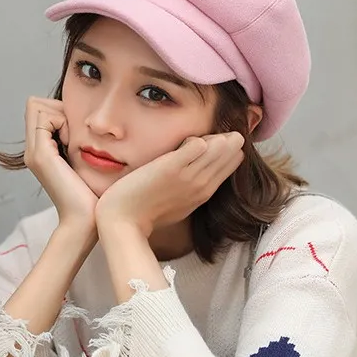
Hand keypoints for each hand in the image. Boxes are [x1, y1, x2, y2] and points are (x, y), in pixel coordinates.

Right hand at [24, 97, 97, 228]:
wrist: (86, 221)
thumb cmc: (93, 195)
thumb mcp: (85, 162)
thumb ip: (80, 144)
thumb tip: (91, 126)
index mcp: (42, 151)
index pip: (39, 109)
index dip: (59, 111)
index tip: (75, 133)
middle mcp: (33, 150)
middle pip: (35, 104)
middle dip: (58, 110)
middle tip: (74, 134)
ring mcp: (34, 153)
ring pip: (37, 107)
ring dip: (60, 116)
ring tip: (73, 141)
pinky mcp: (41, 156)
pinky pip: (45, 118)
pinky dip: (62, 123)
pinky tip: (72, 144)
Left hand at [95, 133, 244, 236]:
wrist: (123, 222)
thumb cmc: (145, 212)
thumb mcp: (177, 203)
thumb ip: (189, 188)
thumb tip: (194, 174)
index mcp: (204, 193)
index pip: (233, 162)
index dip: (228, 149)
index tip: (217, 141)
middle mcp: (201, 185)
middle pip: (230, 153)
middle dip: (228, 140)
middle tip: (221, 134)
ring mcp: (187, 176)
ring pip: (218, 148)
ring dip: (216, 138)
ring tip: (209, 137)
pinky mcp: (171, 168)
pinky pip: (197, 146)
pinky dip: (196, 140)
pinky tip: (190, 140)